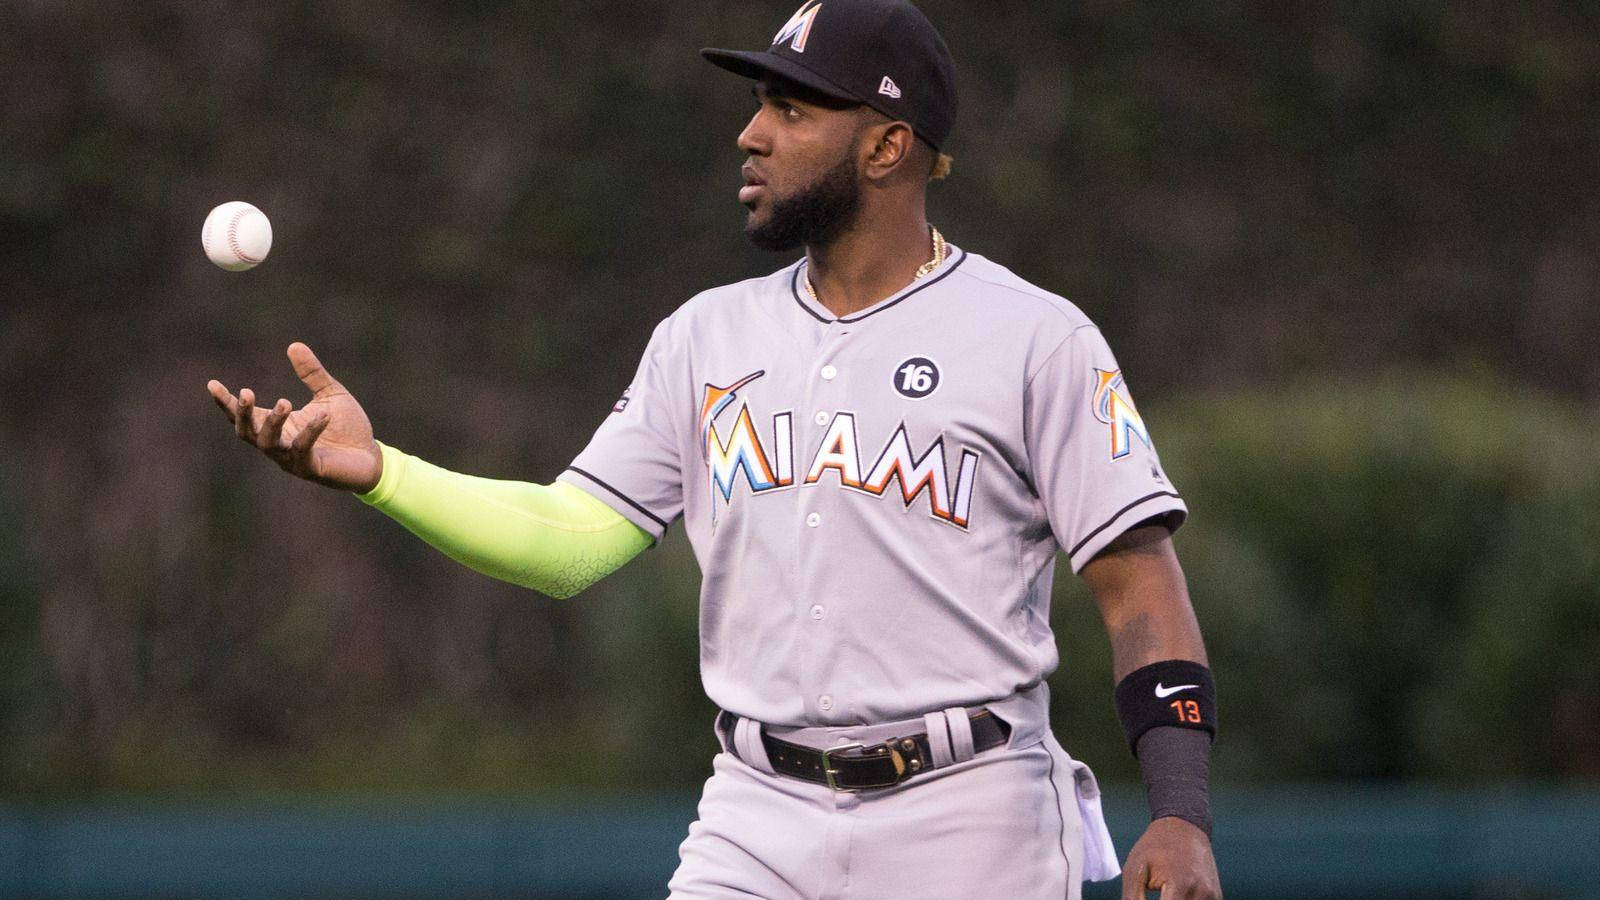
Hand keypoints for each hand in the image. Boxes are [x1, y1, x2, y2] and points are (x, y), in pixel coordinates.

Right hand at [208, 342, 382, 492]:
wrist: (371, 456)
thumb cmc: (346, 427)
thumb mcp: (329, 394)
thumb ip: (311, 374)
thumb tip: (293, 345)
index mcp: (278, 426)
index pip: (244, 415)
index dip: (226, 402)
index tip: (212, 384)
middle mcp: (278, 444)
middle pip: (246, 432)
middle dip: (242, 414)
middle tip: (246, 393)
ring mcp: (291, 459)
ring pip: (268, 444)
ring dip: (272, 423)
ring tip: (284, 402)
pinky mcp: (311, 469)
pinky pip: (303, 450)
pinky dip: (311, 431)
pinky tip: (324, 415)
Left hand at [1121, 817, 1220, 898]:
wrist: (1184, 827)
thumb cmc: (1155, 848)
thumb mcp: (1135, 868)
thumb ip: (1132, 897)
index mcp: (1180, 884)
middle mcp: (1202, 892)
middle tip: (1158, 895)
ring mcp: (1212, 896)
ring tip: (1165, 894)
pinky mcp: (1217, 898)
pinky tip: (1174, 896)